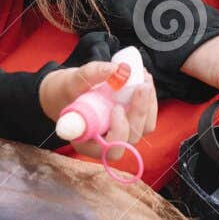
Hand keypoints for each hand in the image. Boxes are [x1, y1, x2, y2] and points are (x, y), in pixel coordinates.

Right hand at [40, 59, 157, 162]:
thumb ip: (92, 74)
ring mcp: (123, 134)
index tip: (116, 108)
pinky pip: (148, 116)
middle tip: (141, 87)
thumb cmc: (68, 90)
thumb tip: (117, 69)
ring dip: (148, 103)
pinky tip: (145, 79)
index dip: (119, 132)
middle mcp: (107, 143)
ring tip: (144, 79)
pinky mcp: (132, 122)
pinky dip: (150, 98)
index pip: (110, 149)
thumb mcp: (73, 80)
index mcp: (87, 142)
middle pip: (132, 137)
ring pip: (145, 127)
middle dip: (140, 112)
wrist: (71, 90)